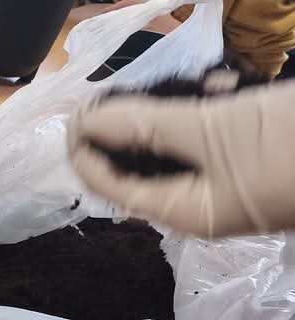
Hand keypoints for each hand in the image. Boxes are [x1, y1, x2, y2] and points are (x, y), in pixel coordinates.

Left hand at [67, 82, 294, 237]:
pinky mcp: (257, 157)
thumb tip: (88, 124)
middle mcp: (203, 204)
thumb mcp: (214, 132)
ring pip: (180, 147)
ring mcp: (232, 182)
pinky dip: (208, 108)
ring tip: (162, 86)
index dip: (86, 152)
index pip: (114, 187)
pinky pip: (215, 135)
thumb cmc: (292, 146)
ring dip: (170, 113)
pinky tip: (219, 83)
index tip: (71, 115)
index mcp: (186, 212)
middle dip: (128, 129)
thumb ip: (148, 127)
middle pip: (142, 168)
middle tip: (115, 92)